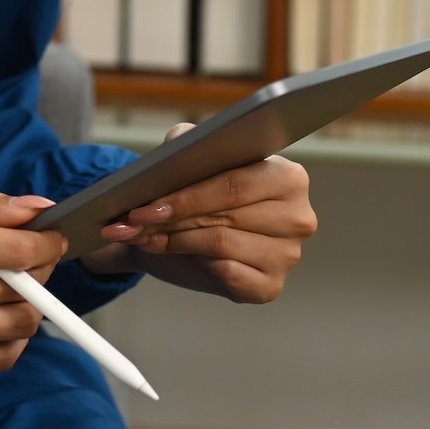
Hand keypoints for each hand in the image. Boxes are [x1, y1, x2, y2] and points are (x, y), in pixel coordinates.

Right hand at [0, 188, 68, 374]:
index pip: (11, 250)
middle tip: (31, 257)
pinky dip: (12, 338)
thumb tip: (38, 210)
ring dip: (29, 305)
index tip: (53, 236)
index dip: (45, 243)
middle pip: (18, 290)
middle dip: (39, 270)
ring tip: (15, 286)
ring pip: (15, 326)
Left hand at [78, 123, 316, 302]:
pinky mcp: (271, 286)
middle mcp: (297, 217)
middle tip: (132, 221)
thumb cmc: (199, 192)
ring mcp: (288, 256)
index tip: (150, 203)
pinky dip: (192, 263)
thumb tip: (179, 146)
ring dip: (174, 240)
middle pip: (226, 217)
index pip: (236, 185)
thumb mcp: (191, 158)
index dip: (189, 196)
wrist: (189, 234)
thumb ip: (188, 142)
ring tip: (141, 234)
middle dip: (173, 219)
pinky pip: (229, 275)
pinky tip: (168, 252)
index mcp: (288, 177)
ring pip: (221, 245)